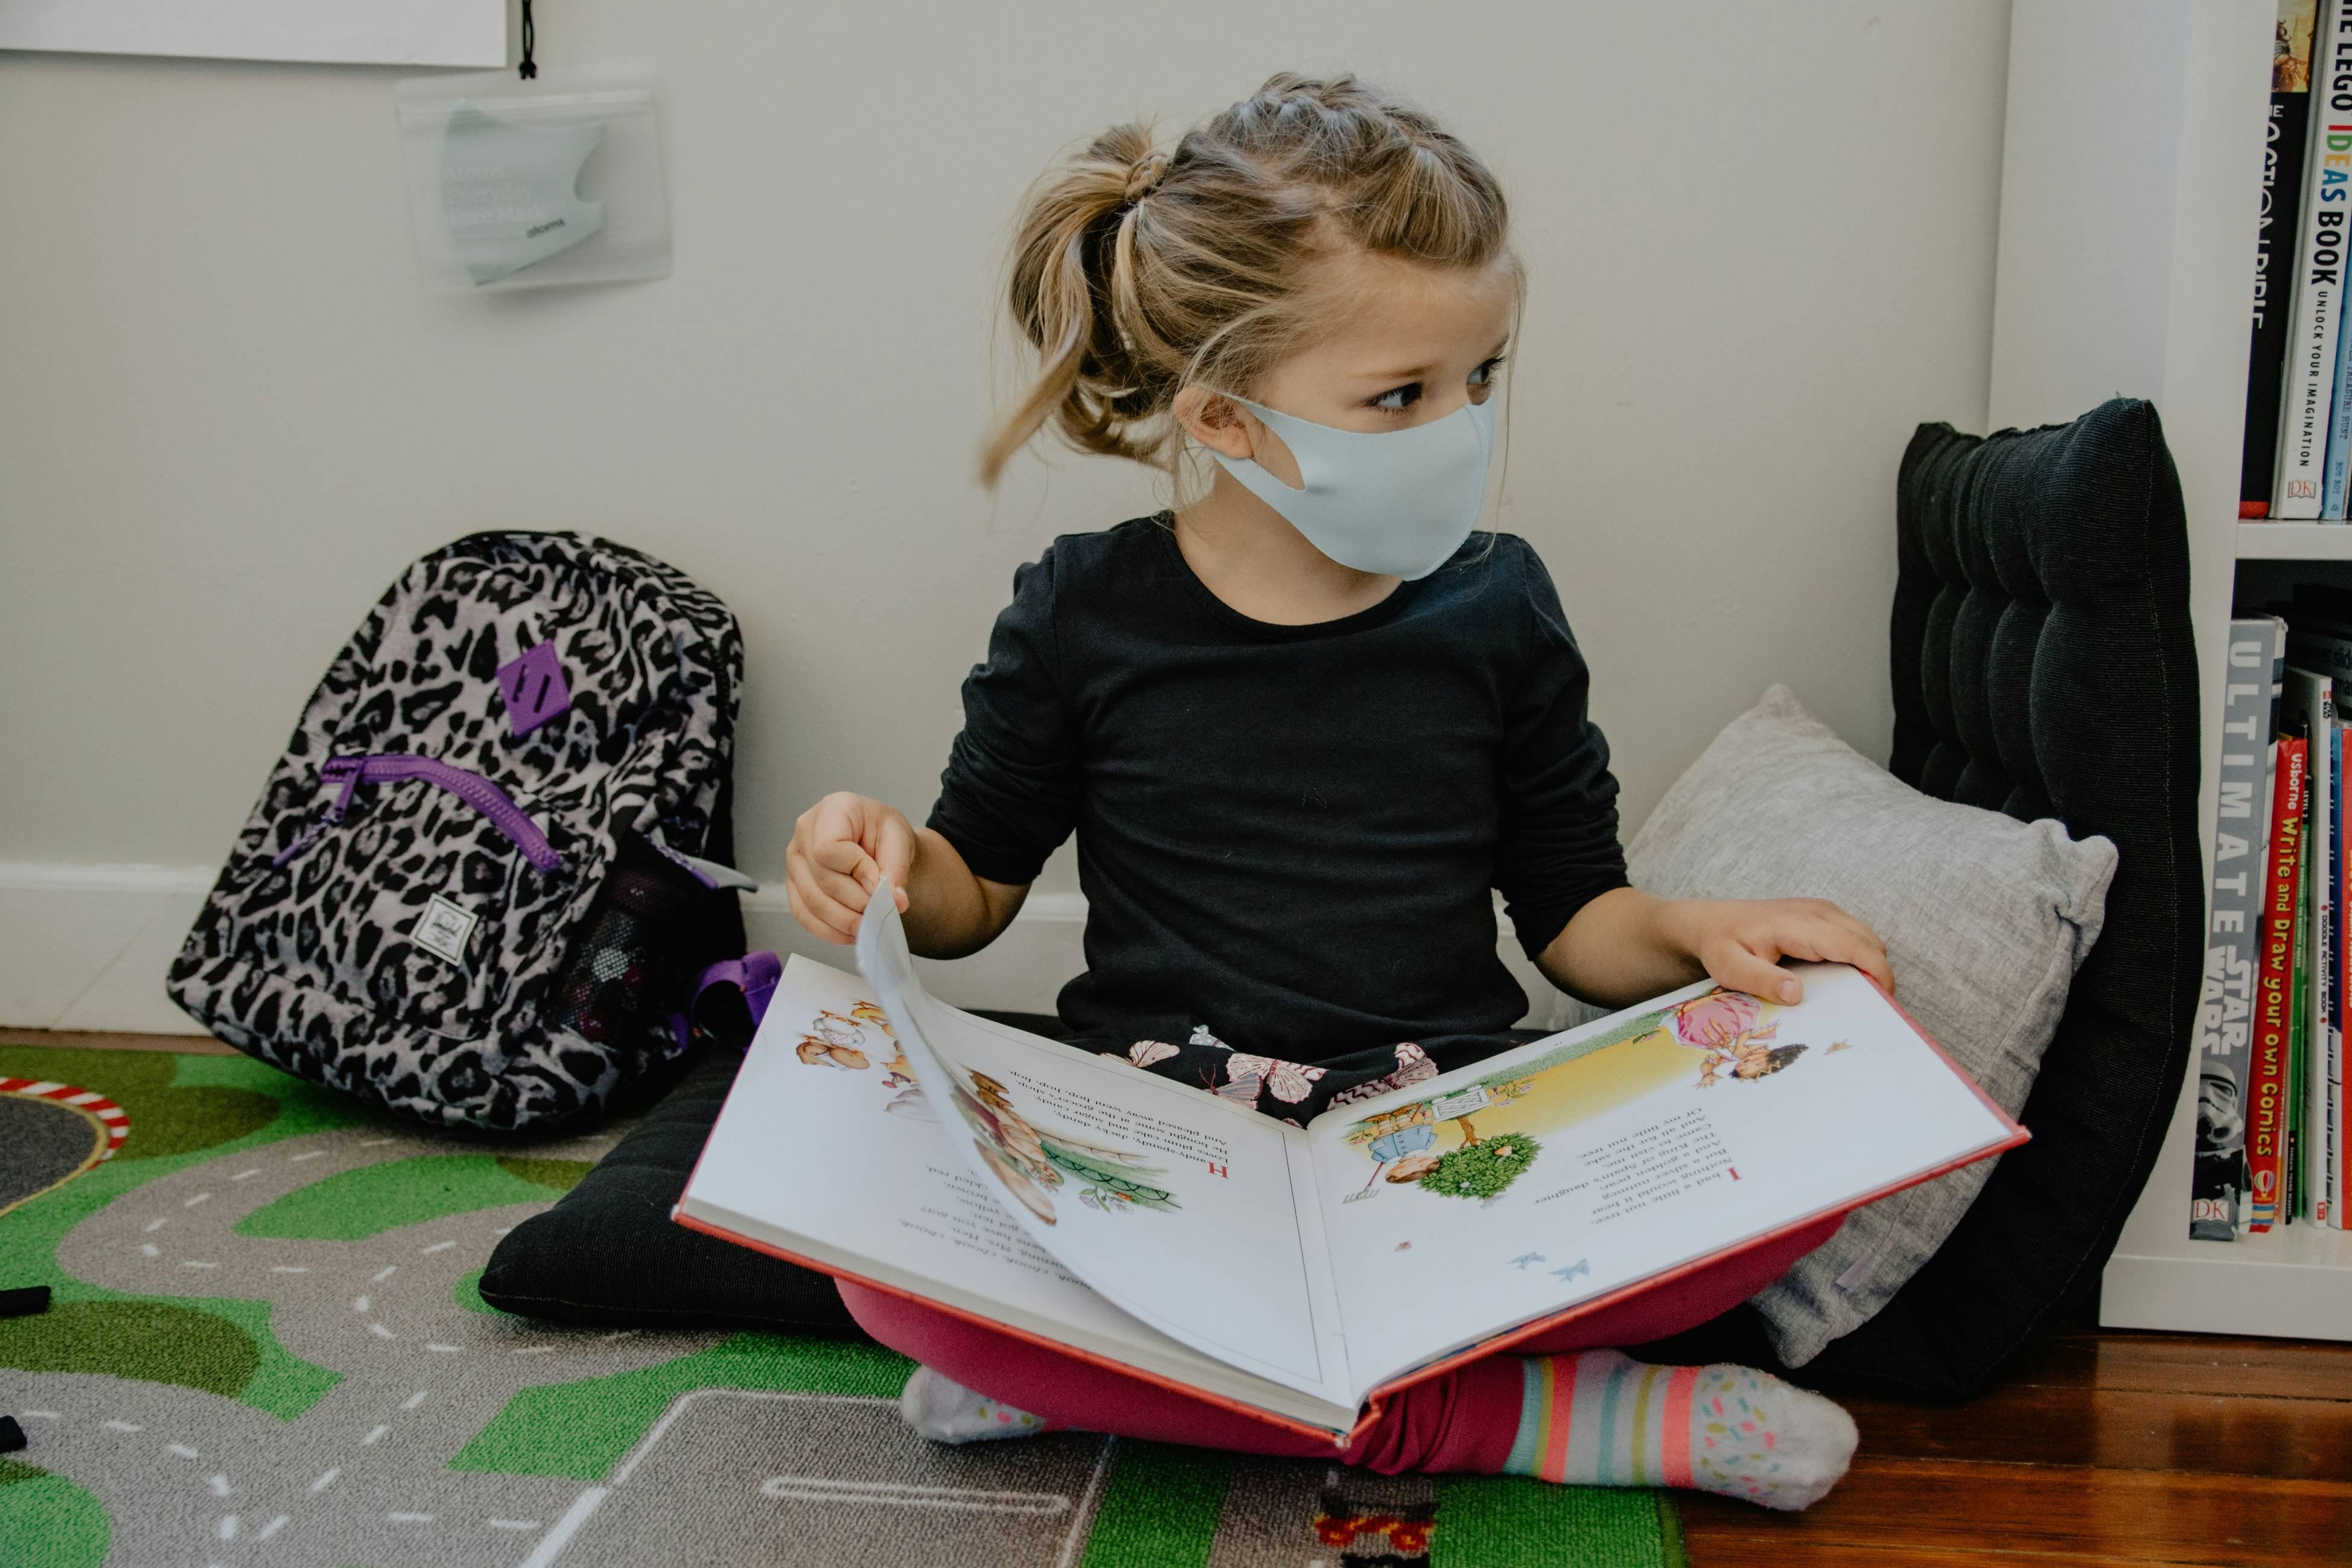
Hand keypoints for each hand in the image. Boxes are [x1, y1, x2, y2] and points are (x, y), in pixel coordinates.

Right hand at [786, 792, 914, 944]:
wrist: (877, 841)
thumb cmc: (884, 833)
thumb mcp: (900, 840)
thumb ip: (896, 869)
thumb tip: (894, 901)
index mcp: (832, 809)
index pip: (829, 848)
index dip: (856, 871)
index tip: (879, 884)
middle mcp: (805, 832)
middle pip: (822, 879)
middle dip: (855, 902)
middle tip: (881, 913)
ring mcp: (795, 860)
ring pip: (812, 902)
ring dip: (844, 921)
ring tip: (870, 925)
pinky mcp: (794, 884)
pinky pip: (804, 915)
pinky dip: (830, 930)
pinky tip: (851, 932)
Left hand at [1659, 897, 1892, 1005]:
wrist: (1709, 922)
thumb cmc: (1719, 945)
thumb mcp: (1730, 968)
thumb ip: (1762, 980)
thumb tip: (1797, 993)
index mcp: (1798, 924)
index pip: (1854, 945)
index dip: (1877, 972)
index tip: (1885, 1001)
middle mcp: (1817, 911)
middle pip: (1869, 941)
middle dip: (1878, 973)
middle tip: (1869, 1009)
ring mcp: (1822, 910)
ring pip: (1866, 938)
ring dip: (1869, 964)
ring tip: (1856, 997)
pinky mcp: (1822, 915)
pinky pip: (1854, 936)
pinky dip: (1859, 956)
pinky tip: (1842, 981)